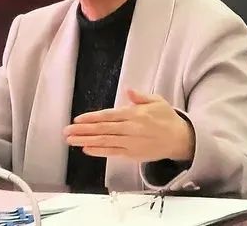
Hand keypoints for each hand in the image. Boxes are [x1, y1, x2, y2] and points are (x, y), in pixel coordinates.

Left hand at [63, 90, 194, 161]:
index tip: (77, 119)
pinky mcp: (132, 154)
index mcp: (134, 114)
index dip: (91, 118)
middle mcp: (130, 129)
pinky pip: (112, 153)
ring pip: (104, 142)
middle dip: (82, 130)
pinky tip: (86, 149)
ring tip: (71, 140)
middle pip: (102, 130)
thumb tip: (128, 90)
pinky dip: (98, 151)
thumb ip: (140, 97)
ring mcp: (130, 143)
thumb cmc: (167, 118)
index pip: (108, 116)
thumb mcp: (157, 101)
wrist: (180, 139)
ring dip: (85, 141)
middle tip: (66, 131)